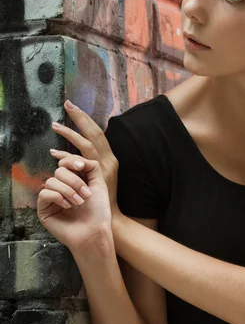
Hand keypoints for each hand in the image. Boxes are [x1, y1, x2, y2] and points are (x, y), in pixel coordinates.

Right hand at [37, 154, 111, 251]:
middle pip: (60, 170)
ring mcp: (51, 198)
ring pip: (52, 181)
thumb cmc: (98, 211)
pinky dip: (58, 197)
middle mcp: (61, 187)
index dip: (71, 160)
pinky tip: (67, 206)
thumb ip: (91, 167)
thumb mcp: (99, 184)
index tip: (81, 166)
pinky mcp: (43, 209)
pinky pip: (44, 193)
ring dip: (69, 190)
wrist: (94, 231)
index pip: (65, 162)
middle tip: (86, 194)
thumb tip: (76, 158)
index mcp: (74, 180)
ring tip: (79, 202)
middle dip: (75, 181)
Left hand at [50, 100, 119, 214]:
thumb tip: (68, 154)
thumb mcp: (97, 179)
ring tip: (56, 125)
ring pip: (88, 143)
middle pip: (95, 132)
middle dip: (81, 118)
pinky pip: (82, 161)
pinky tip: (55, 153)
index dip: (87, 120)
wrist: (108, 219)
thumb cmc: (102, 201)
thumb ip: (86, 165)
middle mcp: (109, 159)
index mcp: (110, 158)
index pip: (98, 134)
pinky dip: (68, 156)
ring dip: (71, 133)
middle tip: (68, 104)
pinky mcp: (99, 175)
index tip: (75, 109)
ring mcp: (105, 166)